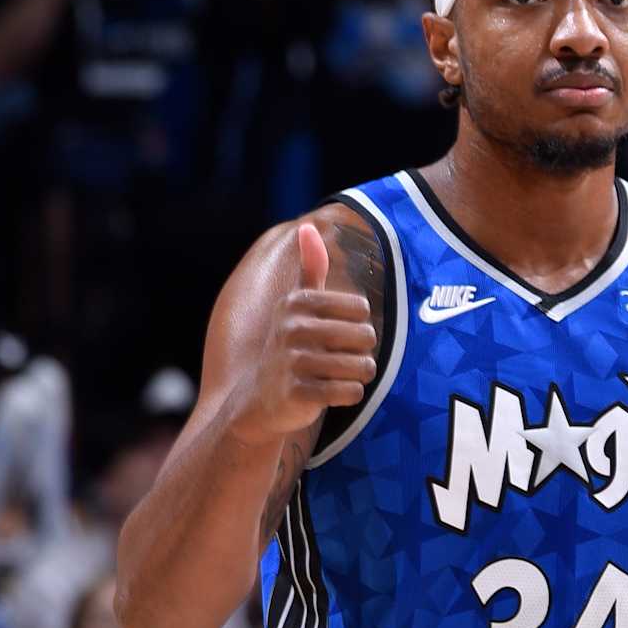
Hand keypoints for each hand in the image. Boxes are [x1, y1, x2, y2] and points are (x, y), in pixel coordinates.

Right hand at [226, 222, 377, 447]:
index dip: (358, 327)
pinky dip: (349, 395)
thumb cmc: (290, 350)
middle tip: (339, 361)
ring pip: (363, 367)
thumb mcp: (296, 307)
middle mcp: (293, 328)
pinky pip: (351, 392)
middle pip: (366, 338)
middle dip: (362, 354)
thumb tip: (307, 226)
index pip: (361, 310)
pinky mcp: (298, 393)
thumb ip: (309, 269)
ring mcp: (294, 361)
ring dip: (358, 376)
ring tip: (337, 377)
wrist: (261, 401)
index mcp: (297, 302)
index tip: (338, 336)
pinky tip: (331, 394)